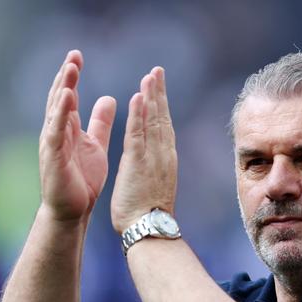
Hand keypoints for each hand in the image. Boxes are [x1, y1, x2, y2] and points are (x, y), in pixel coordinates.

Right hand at [39, 50, 116, 221]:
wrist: (73, 210)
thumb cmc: (82, 179)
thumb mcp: (94, 144)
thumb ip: (99, 122)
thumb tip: (108, 97)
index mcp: (68, 128)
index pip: (68, 96)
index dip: (72, 76)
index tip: (78, 55)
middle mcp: (57, 132)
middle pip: (59, 98)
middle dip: (66, 76)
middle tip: (74, 55)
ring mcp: (53, 144)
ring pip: (56, 111)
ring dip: (63, 89)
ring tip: (70, 69)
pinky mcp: (54, 157)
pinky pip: (56, 132)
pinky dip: (60, 114)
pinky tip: (66, 98)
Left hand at [110, 67, 177, 232]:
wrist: (149, 230)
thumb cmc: (148, 213)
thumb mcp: (154, 185)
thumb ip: (153, 169)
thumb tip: (152, 163)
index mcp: (164, 159)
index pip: (163, 126)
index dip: (161, 105)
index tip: (157, 87)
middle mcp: (162, 155)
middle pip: (162, 118)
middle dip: (159, 93)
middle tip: (157, 71)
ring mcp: (152, 158)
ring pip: (153, 122)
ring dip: (151, 97)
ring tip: (149, 76)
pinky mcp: (138, 164)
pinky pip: (138, 135)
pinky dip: (138, 115)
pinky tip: (138, 98)